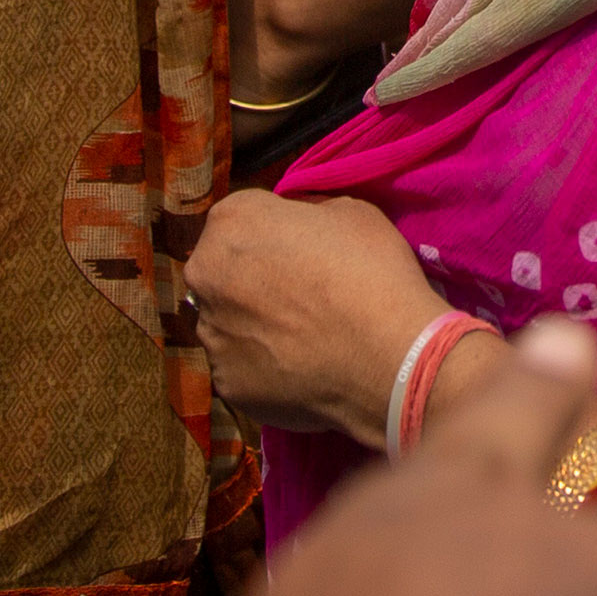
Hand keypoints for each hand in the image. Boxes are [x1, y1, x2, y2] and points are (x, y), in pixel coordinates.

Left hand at [192, 187, 451, 443]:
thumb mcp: (349, 211)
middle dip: (252, 277)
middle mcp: (205, 276)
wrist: (391, 359)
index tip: (303, 250)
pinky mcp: (226, 384)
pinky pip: (241, 367)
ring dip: (254, 323)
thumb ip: (307, 215)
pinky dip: (263, 366)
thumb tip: (297, 231)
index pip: (242, 217)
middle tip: (300, 294)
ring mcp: (211, 336)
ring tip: (302, 337)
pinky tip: (301, 367)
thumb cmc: (372, 273)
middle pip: (223, 269)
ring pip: (228, 321)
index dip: (275, 231)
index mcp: (231, 223)